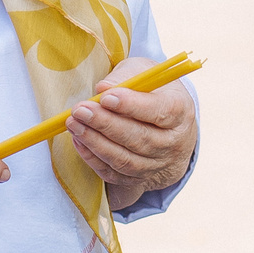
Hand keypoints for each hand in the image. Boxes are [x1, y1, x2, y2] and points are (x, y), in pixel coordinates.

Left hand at [66, 56, 199, 209]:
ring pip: (124, 159)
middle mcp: (173, 143)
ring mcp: (156, 164)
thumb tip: (103, 88)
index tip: (106, 97)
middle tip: (80, 110)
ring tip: (74, 123)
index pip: (159, 111)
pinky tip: (78, 140)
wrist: (167, 125)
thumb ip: (125, 77)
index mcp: (180, 112)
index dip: (132, 106)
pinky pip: (113, 173)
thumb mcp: (144, 74)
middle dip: (106, 124)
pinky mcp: (138, 178)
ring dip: (95, 142)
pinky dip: (93, 158)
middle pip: (140, 138)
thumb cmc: (152, 92)